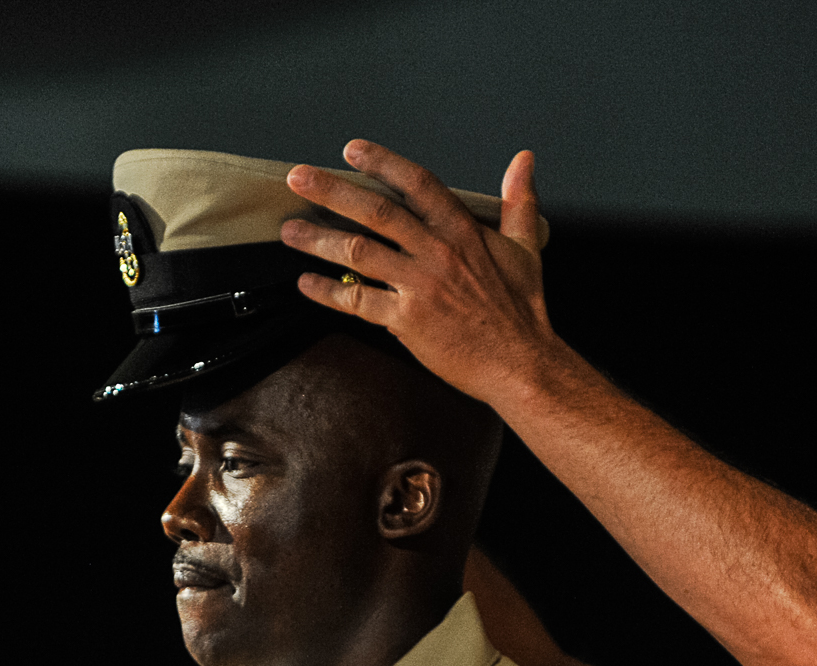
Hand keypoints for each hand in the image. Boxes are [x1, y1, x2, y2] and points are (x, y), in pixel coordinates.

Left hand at [281, 139, 569, 408]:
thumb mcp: (527, 247)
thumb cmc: (522, 310)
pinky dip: (328, 292)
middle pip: (375, 210)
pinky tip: (307, 284)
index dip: (382, 162)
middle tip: (298, 178)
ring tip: (290, 232)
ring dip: (318, 239)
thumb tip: (524, 160)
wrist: (521, 364)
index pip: (417, 183)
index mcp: (463, 230)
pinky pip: (358, 300)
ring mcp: (420, 286)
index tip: (352, 150)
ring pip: (359, 251)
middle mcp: (437, 252)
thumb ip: (518, 201)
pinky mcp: (407, 321)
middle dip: (331, 191)